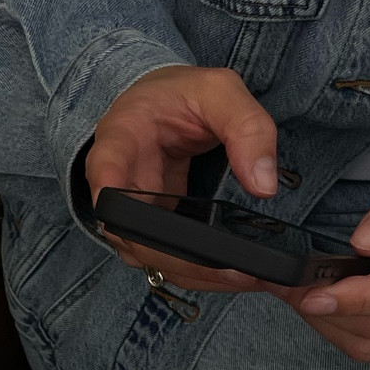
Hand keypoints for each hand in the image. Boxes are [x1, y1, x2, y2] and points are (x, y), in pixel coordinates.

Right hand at [86, 64, 288, 295]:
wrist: (161, 108)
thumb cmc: (180, 96)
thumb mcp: (218, 91)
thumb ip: (246, 128)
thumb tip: (263, 186)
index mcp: (120, 139)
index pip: (105, 173)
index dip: (117, 203)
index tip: (137, 223)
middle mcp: (117, 184)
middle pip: (133, 236)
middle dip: (183, 261)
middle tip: (236, 270)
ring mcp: (133, 214)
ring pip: (152, 259)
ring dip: (197, 275)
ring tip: (247, 278)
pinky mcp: (152, 232)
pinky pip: (171, 261)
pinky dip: (202, 273)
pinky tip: (238, 275)